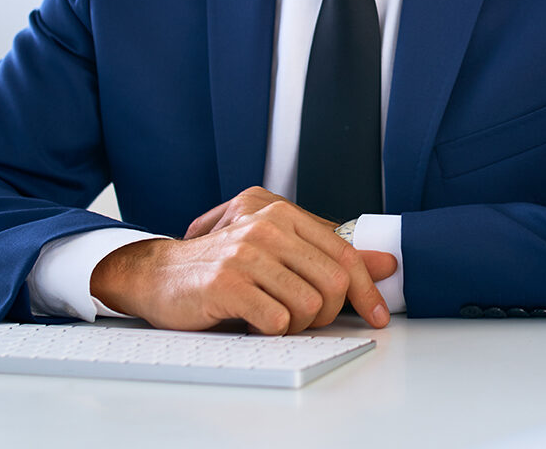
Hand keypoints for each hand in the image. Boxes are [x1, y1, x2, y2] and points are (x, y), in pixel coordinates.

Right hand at [90, 186, 395, 334]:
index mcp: (283, 214)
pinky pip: (276, 321)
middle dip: (326, 314)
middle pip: (332, 284)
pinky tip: (253, 321)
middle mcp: (266, 226)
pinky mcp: (226, 283)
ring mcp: (245, 252)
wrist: (160, 273)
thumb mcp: (278, 250)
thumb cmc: (224, 264)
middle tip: (305, 320)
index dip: (366, 291)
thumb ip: (329, 255)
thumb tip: (386, 264)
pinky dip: (272, 331)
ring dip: (297, 326)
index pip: (345, 254)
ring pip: (307, 306)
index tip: (378, 316)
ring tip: (273, 317)